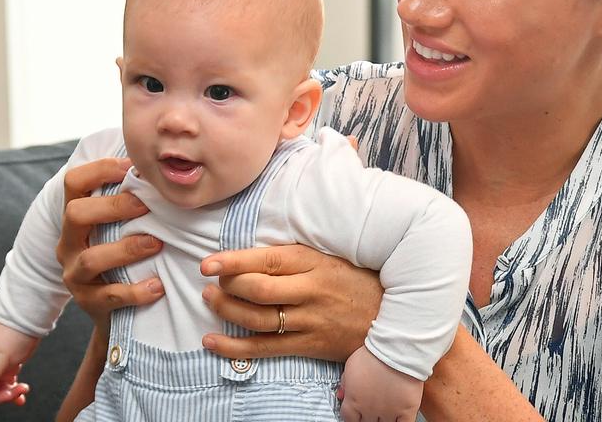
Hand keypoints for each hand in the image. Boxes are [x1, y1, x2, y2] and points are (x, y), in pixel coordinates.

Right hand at [57, 157, 164, 327]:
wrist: (115, 314)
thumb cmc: (123, 258)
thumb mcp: (118, 228)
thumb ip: (130, 201)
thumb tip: (161, 167)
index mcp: (75, 218)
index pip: (74, 182)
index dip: (99, 169)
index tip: (131, 166)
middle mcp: (68, 243)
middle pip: (74, 214)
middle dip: (112, 206)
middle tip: (146, 205)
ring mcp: (74, 274)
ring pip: (91, 258)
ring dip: (127, 249)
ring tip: (156, 244)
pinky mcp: (88, 303)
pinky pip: (109, 296)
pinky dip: (135, 291)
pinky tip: (157, 286)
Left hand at [199, 244, 381, 360]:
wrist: (393, 317)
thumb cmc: (356, 281)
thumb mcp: (329, 256)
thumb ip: (293, 256)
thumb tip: (250, 253)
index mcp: (313, 263)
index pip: (266, 260)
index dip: (233, 262)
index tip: (208, 264)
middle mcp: (310, 291)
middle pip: (258, 290)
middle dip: (227, 287)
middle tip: (210, 283)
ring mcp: (310, 321)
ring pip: (257, 319)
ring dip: (226, 311)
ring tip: (210, 301)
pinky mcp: (309, 345)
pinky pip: (265, 349)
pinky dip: (234, 347)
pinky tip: (212, 342)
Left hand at [339, 347, 421, 421]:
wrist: (396, 349)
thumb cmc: (374, 354)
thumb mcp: (350, 366)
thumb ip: (345, 383)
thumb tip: (341, 394)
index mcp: (353, 401)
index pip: (348, 419)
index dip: (352, 418)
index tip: (355, 415)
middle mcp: (369, 410)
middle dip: (366, 418)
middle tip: (371, 410)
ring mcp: (388, 412)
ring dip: (382, 420)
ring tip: (384, 411)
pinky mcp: (407, 410)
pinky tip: (397, 419)